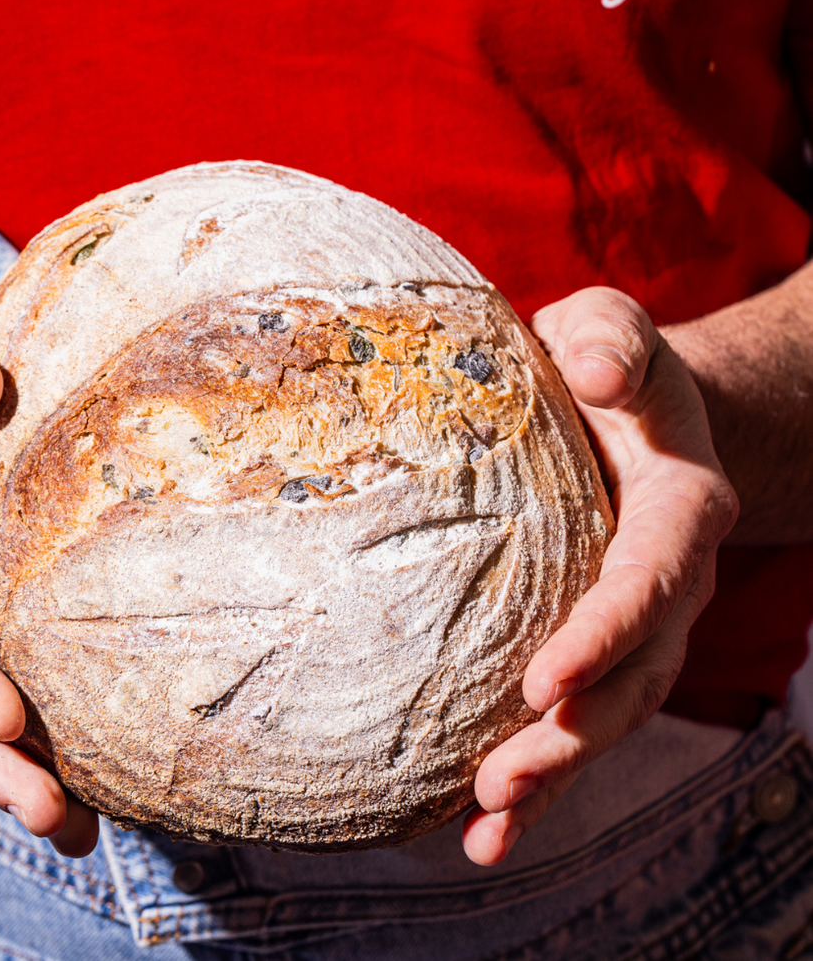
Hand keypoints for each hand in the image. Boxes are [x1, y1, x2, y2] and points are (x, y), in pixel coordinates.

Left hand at [462, 287, 738, 864]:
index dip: (602, 636)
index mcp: (677, 510)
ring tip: (487, 822)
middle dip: (571, 734)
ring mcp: (635, 622)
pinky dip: (537, 776)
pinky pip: (571, 713)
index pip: (644, 583)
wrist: (623, 407)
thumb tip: (595, 371)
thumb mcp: (610, 330)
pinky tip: (482, 827)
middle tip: (500, 780)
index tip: (542, 680)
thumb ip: (612, 341)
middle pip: (633, 675)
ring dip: (552, 772)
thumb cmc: (606, 365)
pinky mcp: (593, 640)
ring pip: (607, 712)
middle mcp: (669, 580)